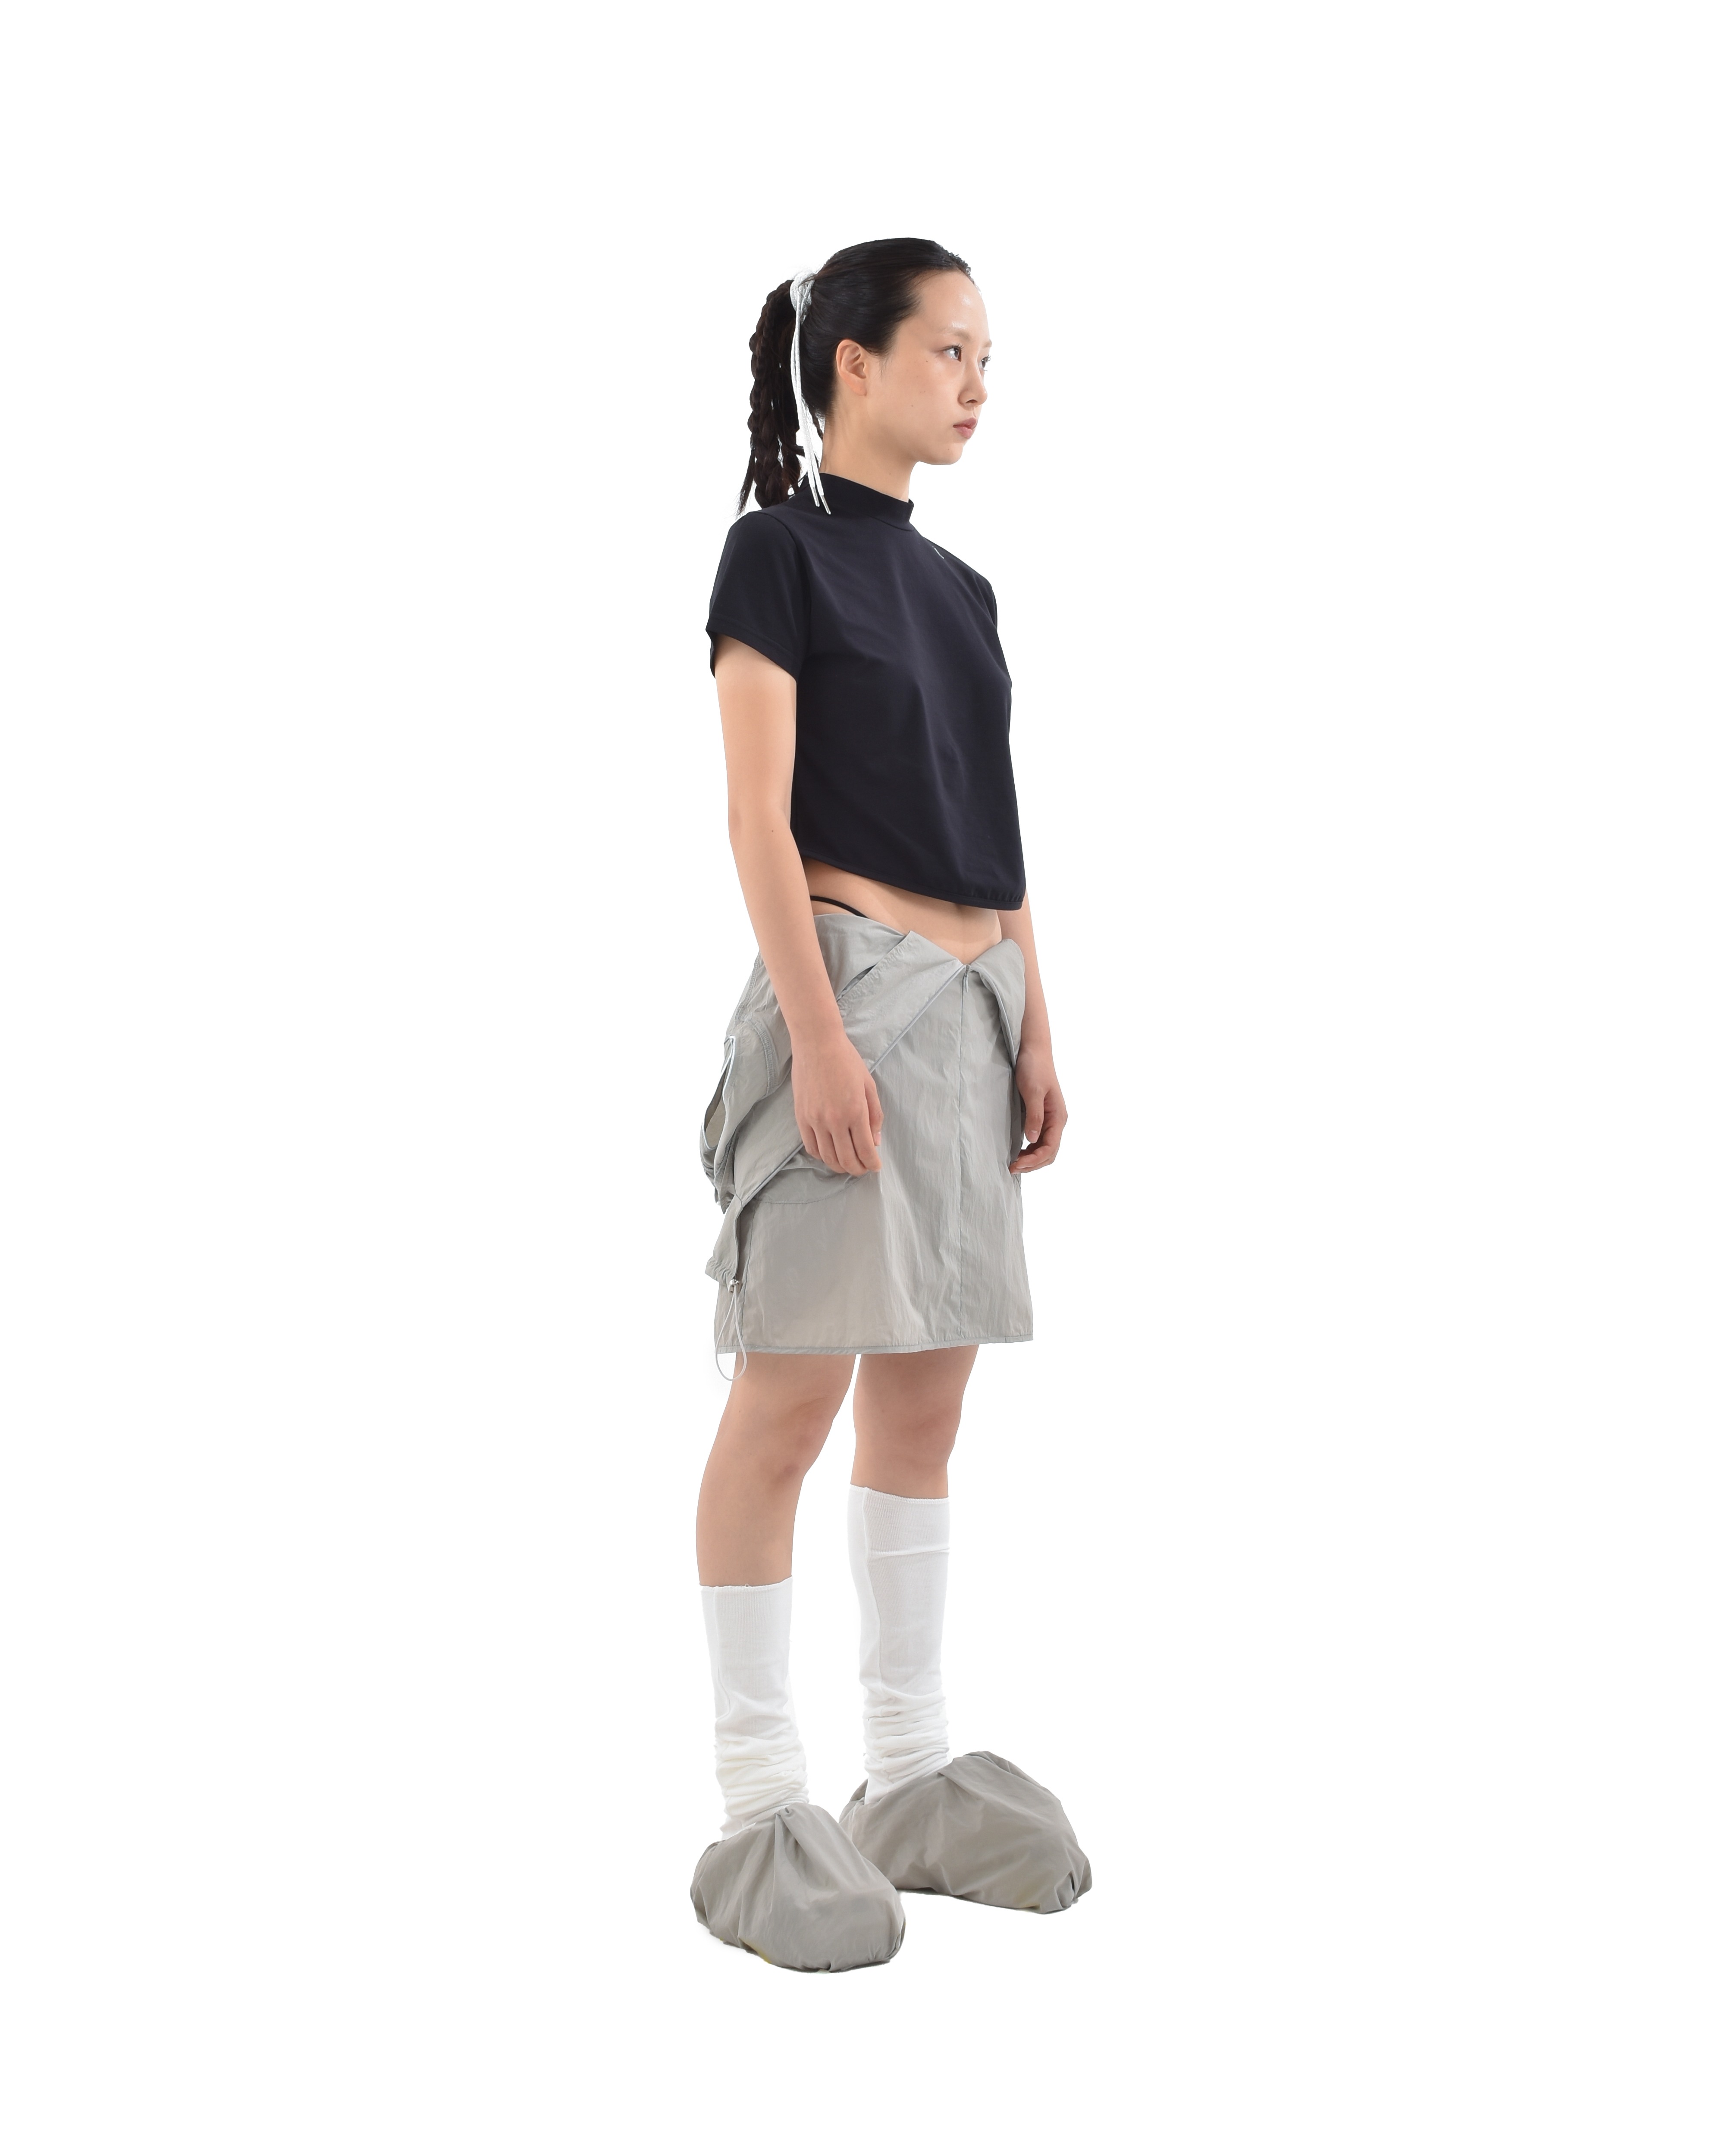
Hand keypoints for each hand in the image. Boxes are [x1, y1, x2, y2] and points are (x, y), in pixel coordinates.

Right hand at [792, 1029, 883, 1174]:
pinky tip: (829, 1154)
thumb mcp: (869, 1086)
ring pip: (827, 1157)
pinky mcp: (801, 1117)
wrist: (817, 1044)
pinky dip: (822, 1156)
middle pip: (846, 1159)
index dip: (872, 1163)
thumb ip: (875, 1115)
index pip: (865, 1149)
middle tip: (863, 1169)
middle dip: (857, 1169)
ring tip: (847, 1165)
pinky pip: (811, 1147)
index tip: (875, 1166)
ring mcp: (815, 1120)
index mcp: (855, 1111)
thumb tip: (875, 1141)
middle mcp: (834, 1120)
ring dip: (839, 1167)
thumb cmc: (846, 1060)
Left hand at [1011, 1045, 1066, 1172]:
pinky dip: (1031, 1149)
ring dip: (1032, 1159)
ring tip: (1015, 1164)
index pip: (1050, 1147)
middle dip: (1033, 1164)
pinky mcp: (1042, 1115)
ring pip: (1045, 1147)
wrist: (1034, 1050)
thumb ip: (1034, 1116)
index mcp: (1058, 1116)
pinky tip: (1019, 1151)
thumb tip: (1031, 1140)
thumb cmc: (1034, 1067)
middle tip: (1012, 1168)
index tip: (1016, 1164)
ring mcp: (1050, 1119)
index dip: (1034, 1160)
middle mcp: (1057, 1120)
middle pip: (1049, 1152)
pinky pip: (1040, 1139)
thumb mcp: (1032, 1091)